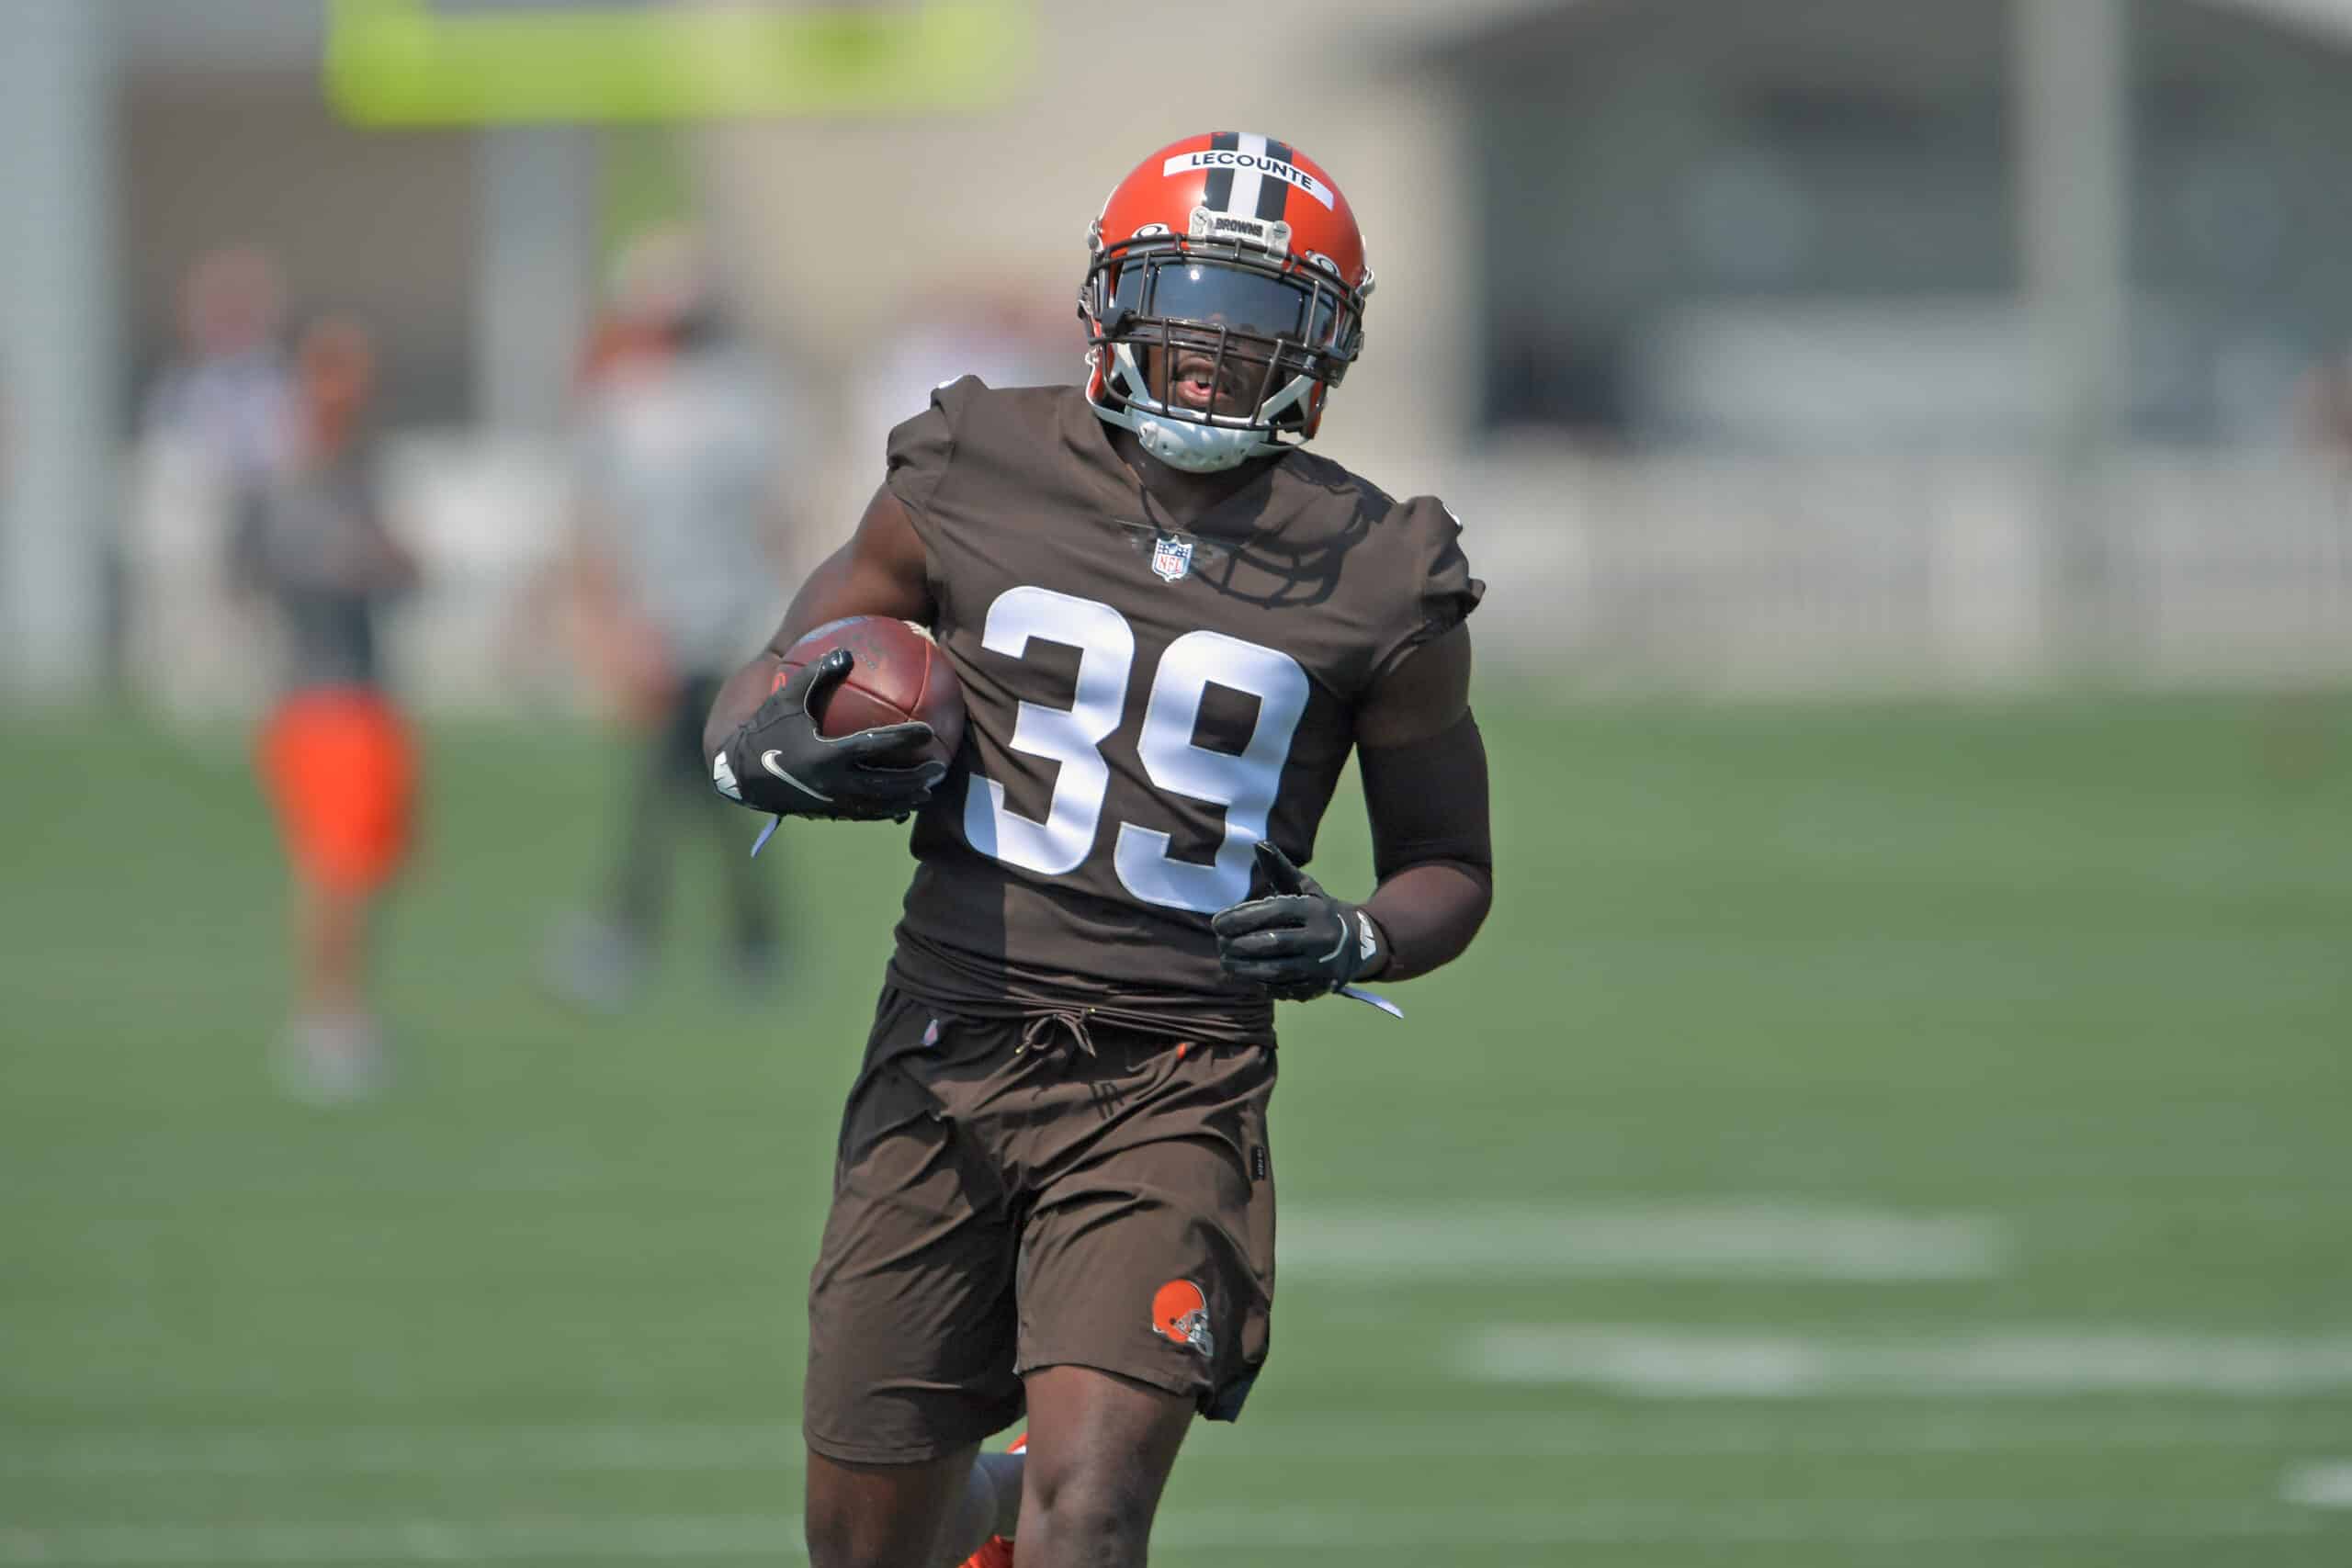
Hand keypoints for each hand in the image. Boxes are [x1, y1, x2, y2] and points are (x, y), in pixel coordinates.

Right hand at [711, 648, 946, 821]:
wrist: (739, 774)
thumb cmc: (766, 730)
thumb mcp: (787, 698)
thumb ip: (817, 675)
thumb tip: (846, 652)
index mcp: (825, 754)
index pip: (875, 746)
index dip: (904, 739)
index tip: (929, 732)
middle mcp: (833, 783)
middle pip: (886, 784)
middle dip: (915, 779)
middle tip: (939, 769)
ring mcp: (831, 801)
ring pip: (878, 804)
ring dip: (905, 799)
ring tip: (928, 792)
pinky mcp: (826, 812)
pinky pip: (863, 813)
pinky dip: (884, 809)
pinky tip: (899, 804)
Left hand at [1210, 841, 1385, 1000]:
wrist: (1359, 944)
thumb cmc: (1319, 911)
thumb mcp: (1305, 888)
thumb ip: (1280, 868)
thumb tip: (1258, 844)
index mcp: (1315, 909)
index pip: (1274, 911)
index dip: (1241, 917)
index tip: (1216, 923)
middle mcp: (1321, 937)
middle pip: (1273, 943)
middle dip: (1240, 945)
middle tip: (1220, 944)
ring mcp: (1322, 964)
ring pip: (1277, 969)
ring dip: (1246, 968)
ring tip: (1226, 963)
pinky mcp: (1319, 986)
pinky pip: (1285, 988)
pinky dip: (1263, 984)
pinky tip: (1246, 976)